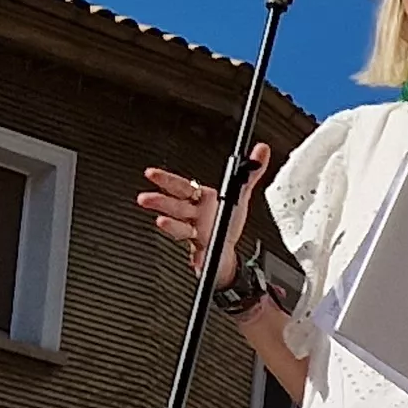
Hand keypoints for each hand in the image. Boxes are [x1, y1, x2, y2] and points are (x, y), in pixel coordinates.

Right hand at [135, 144, 276, 291]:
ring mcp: (195, 232)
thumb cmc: (227, 219)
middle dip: (160, 201)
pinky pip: (197, 252)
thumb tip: (262, 150)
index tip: (151, 173)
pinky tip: (194, 258)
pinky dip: (196, 255)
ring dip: (169, 224)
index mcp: (201, 198)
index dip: (165, 179)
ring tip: (161, 221)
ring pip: (179, 226)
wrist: (227, 250)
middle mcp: (194, 214)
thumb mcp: (242, 194)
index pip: (181, 186)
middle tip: (145, 198)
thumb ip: (251, 173)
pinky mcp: (200, 249)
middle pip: (174, 205)